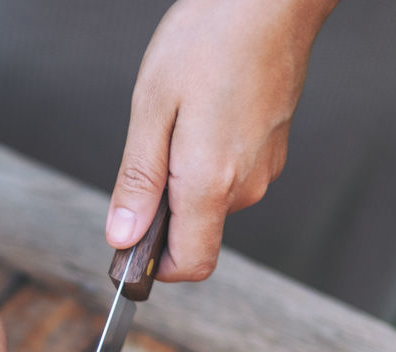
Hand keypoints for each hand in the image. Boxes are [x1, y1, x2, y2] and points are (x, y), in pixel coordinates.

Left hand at [106, 0, 333, 279]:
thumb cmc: (210, 38)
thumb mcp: (151, 108)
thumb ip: (138, 180)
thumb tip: (123, 236)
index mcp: (212, 181)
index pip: (190, 264)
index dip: (156, 268)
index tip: (129, 246)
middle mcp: (246, 184)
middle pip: (195, 231)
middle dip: (162, 208)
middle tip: (150, 147)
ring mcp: (265, 166)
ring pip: (211, 199)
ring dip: (184, 176)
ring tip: (179, 118)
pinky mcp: (272, 147)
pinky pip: (230, 171)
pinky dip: (207, 156)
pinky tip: (203, 110)